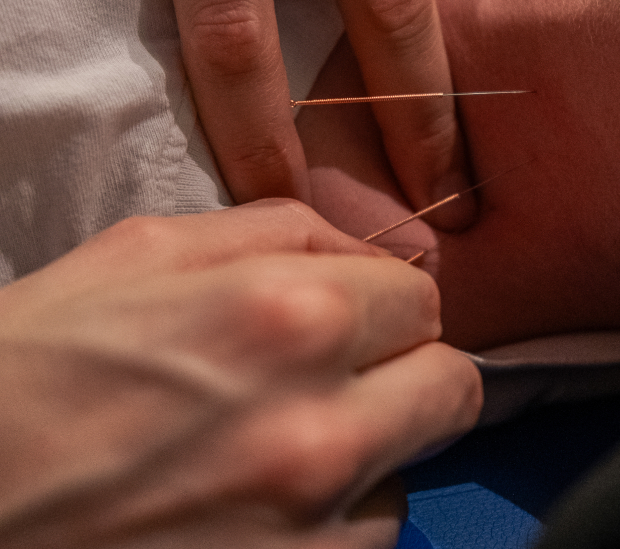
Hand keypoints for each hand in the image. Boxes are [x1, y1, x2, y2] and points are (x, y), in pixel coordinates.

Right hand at [0, 200, 481, 547]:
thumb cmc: (35, 366)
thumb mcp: (145, 250)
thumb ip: (282, 230)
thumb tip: (370, 250)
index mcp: (293, 318)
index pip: (424, 300)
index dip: (386, 303)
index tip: (355, 316)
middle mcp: (322, 429)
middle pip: (451, 387)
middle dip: (407, 371)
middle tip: (344, 377)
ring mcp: (313, 534)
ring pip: (409, 470)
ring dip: (366, 452)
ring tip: (275, 449)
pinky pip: (365, 544)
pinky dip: (330, 522)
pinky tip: (256, 508)